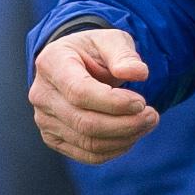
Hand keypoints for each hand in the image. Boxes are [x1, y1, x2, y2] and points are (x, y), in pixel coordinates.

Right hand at [28, 27, 159, 162]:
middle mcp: (42, 94)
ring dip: (124, 138)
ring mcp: (45, 120)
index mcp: (52, 63)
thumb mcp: (112, 40)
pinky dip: (115, 150)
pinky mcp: (54, 138)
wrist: (77, 64)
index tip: (141, 102)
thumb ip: (125, 54)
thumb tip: (139, 73)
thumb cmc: (95, 51)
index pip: (79, 92)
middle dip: (125, 124)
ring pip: (87, 142)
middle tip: (153, 115)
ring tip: (148, 123)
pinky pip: (86, 154)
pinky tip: (133, 135)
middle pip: (84, 122)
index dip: (113, 102)